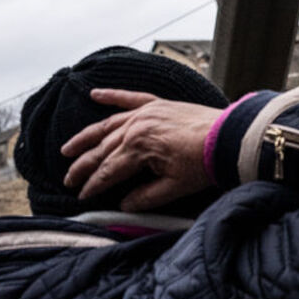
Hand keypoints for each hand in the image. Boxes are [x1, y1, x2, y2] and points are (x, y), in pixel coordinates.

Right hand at [61, 89, 222, 211]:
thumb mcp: (176, 187)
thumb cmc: (206, 162)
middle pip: (102, 150)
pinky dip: (111, 95)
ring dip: (86, 137)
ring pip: (107, 125)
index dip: (94, 186)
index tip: (82, 197)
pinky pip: (130, 97)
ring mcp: (146, 112)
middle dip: (82, 166)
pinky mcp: (159, 104)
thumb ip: (147, 197)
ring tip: (67, 149)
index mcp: (138, 148)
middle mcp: (136, 127)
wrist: (232, 137)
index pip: (108, 171)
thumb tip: (124, 205)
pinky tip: (94, 93)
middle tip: (67, 179)